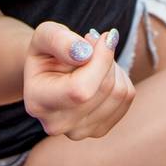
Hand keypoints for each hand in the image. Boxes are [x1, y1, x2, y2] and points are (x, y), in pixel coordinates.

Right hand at [24, 22, 135, 139]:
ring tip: (93, 59)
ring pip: (119, 92)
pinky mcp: (99, 130)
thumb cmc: (46, 51)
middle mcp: (57, 124)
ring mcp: (79, 131)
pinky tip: (100, 73)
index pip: (80, 89)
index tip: (102, 36)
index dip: (100, 60)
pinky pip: (127, 97)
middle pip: (104, 89)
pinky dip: (120, 78)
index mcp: (38, 102)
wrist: (47, 72)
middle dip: (105, 57)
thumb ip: (59, 40)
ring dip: (113, 67)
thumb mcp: (45, 34)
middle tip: (91, 43)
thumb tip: (84, 53)